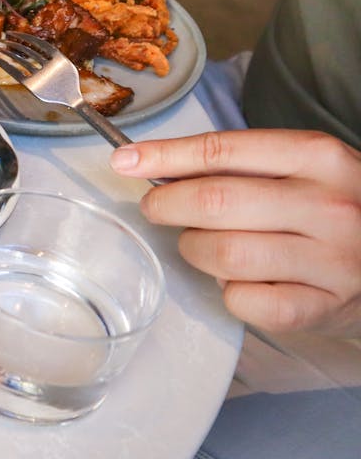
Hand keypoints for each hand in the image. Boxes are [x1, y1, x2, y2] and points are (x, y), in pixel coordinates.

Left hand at [111, 129, 360, 336]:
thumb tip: (147, 163)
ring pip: (222, 254)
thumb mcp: (302, 168)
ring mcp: (331, 260)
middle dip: (166, 205)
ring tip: (203, 245)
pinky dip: (228, 292)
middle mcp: (329, 206)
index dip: (163, 156)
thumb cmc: (333, 208)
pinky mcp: (323, 308)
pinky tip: (241, 281)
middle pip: (213, 201)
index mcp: (319, 157)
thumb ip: (238, 164)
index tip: (124, 161)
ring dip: (195, 250)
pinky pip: (244, 301)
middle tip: (157, 209)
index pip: (223, 150)